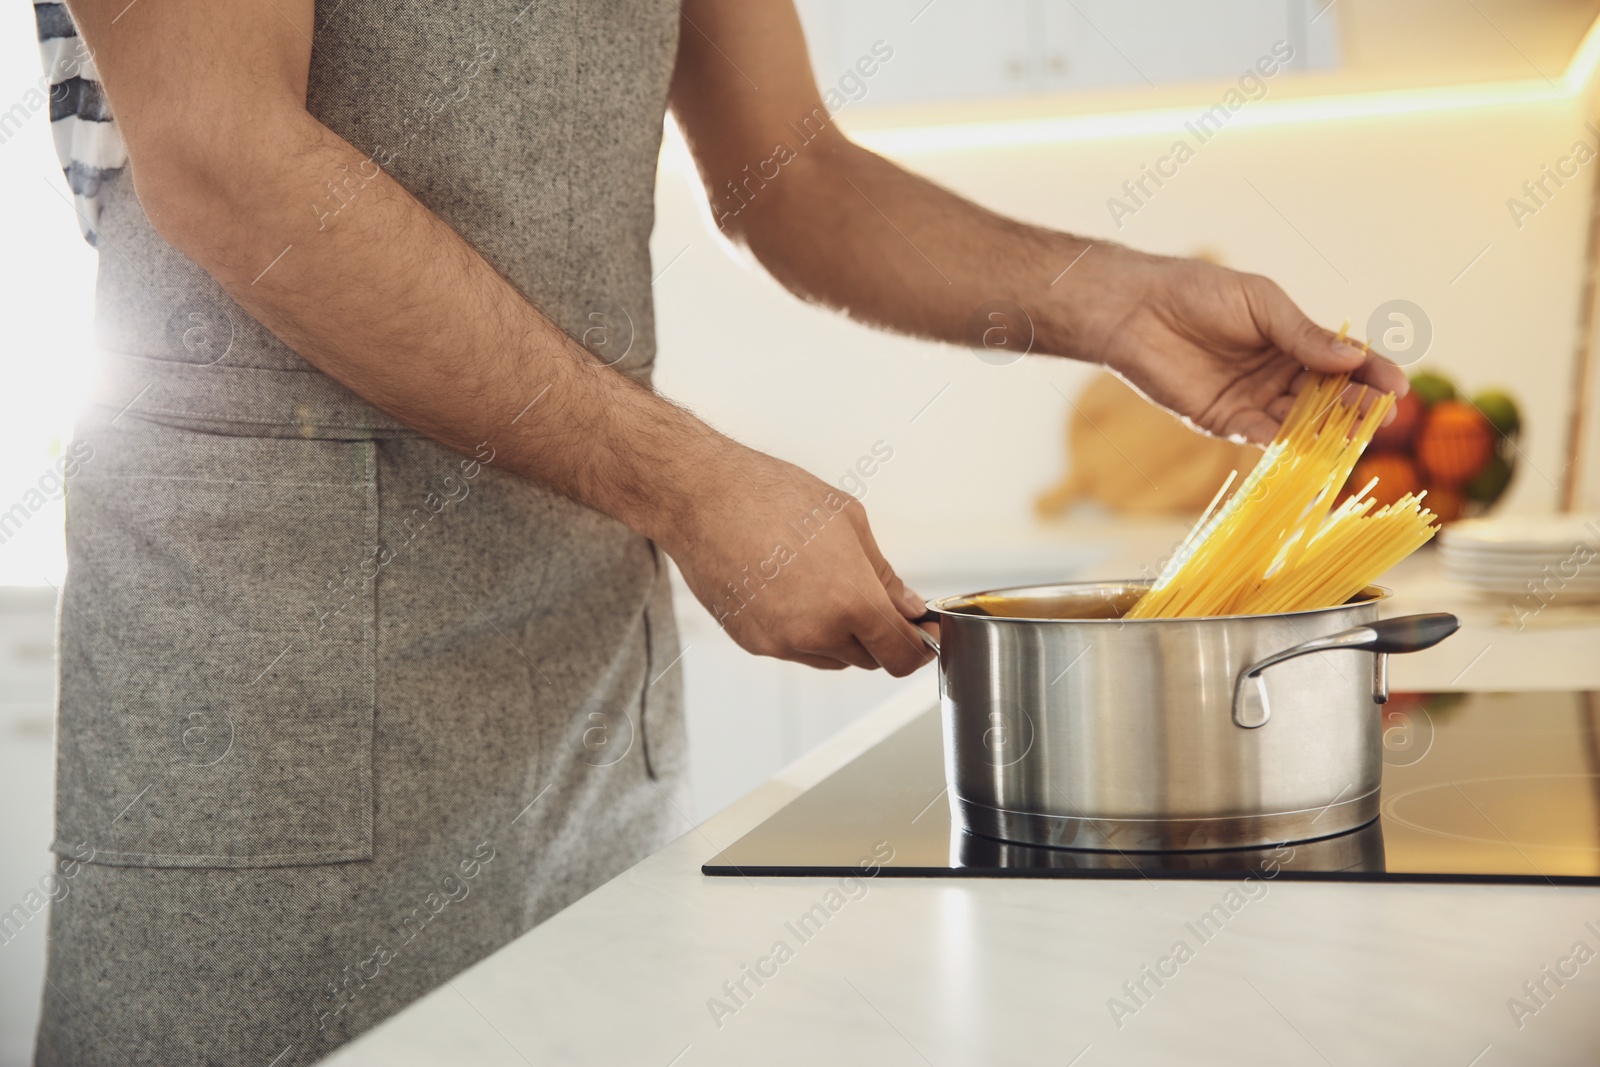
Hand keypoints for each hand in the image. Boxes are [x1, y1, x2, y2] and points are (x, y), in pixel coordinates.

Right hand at [659, 445, 933, 675]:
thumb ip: (884, 575)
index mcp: (852, 602)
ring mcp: (781, 643)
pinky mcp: (752, 642)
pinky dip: (803, 631)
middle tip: (871, 597)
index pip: (901, 655)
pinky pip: (794, 650)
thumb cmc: (772, 497)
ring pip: (831, 657)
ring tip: (821, 583)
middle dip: (877, 635)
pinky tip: (791, 589)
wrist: (703, 498)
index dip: (918, 647)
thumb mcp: (848, 522)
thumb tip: (908, 606)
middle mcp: (817, 632)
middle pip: (868, 660)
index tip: (920, 635)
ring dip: (840, 635)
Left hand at [1073, 248, 1408, 444]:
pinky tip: (1304, 445)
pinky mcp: (1223, 420)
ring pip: (1300, 421)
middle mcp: (1279, 376)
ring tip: (1351, 432)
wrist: (1140, 309)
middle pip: (1328, 397)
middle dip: (1355, 404)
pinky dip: (1282, 444)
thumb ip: (1303, 334)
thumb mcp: (1261, 305)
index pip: (1345, 362)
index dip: (1372, 373)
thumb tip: (1354, 358)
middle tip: (1379, 412)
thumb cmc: (1200, 293)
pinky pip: (1260, 436)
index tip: (1397, 386)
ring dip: (1326, 428)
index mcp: (1294, 342)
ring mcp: (1253, 400)